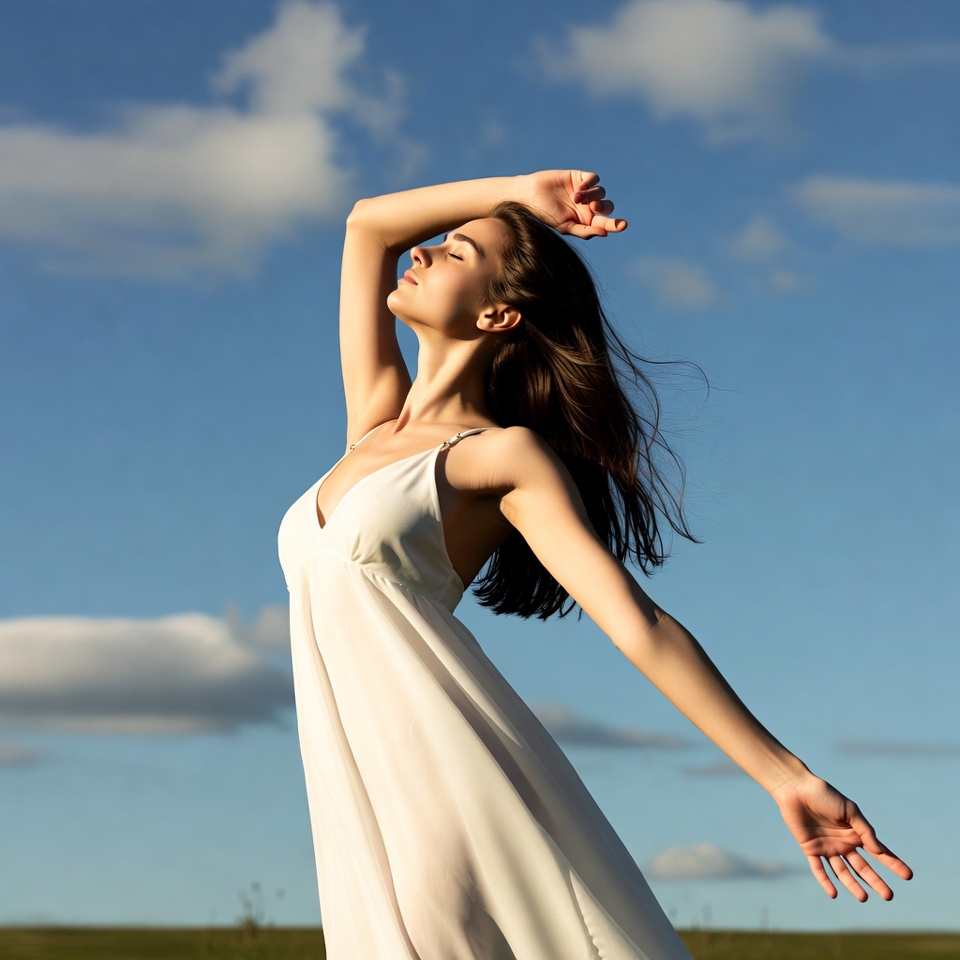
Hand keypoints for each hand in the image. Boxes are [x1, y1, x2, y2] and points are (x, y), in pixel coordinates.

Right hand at [519, 170, 626, 239]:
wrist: (530, 195)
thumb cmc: (545, 214)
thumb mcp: (565, 227)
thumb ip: (584, 231)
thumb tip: (604, 233)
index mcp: (586, 221)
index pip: (605, 223)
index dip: (616, 224)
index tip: (623, 225)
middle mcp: (588, 207)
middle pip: (607, 207)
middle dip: (603, 207)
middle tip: (594, 208)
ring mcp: (585, 191)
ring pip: (601, 192)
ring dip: (591, 195)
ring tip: (576, 197)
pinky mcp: (580, 177)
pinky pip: (594, 179)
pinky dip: (589, 184)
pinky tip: (577, 189)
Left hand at [772, 775, 912, 900]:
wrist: (796, 789)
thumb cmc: (825, 795)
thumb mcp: (850, 810)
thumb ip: (864, 830)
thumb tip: (879, 850)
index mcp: (855, 833)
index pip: (878, 852)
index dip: (892, 863)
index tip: (908, 876)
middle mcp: (843, 843)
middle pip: (862, 867)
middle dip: (875, 881)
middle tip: (888, 896)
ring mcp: (827, 848)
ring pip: (842, 872)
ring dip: (853, 885)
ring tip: (864, 898)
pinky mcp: (810, 849)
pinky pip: (818, 869)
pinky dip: (825, 882)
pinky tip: (834, 894)